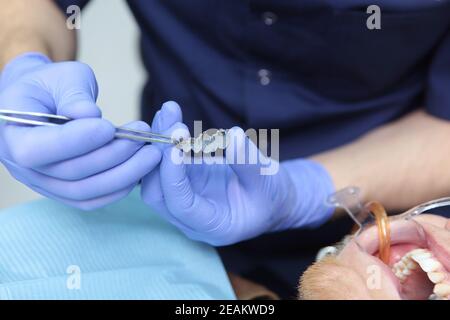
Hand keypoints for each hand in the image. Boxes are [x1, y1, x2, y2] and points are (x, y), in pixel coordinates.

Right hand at [0, 52, 160, 209]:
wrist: (45, 100)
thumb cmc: (51, 85)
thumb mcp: (61, 77)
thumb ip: (73, 94)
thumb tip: (90, 116)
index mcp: (12, 135)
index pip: (37, 149)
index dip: (74, 141)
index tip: (108, 127)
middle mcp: (23, 168)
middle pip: (69, 173)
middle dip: (112, 155)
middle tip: (142, 137)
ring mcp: (45, 184)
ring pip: (85, 191)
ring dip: (123, 174)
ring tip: (150, 153)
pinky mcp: (65, 191)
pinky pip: (92, 199)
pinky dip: (118, 188)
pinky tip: (140, 170)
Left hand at [142, 102, 333, 244]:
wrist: (272, 197)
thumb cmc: (272, 195)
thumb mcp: (267, 180)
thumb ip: (248, 161)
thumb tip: (233, 136)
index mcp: (212, 225)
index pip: (181, 206)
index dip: (173, 177)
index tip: (174, 147)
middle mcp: (190, 217)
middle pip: (157, 193)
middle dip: (160, 157)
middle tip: (172, 125)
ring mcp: (183, 198)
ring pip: (156, 174)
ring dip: (159, 142)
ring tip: (168, 110)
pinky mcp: (184, 179)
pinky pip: (166, 161)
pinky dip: (167, 138)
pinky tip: (170, 114)